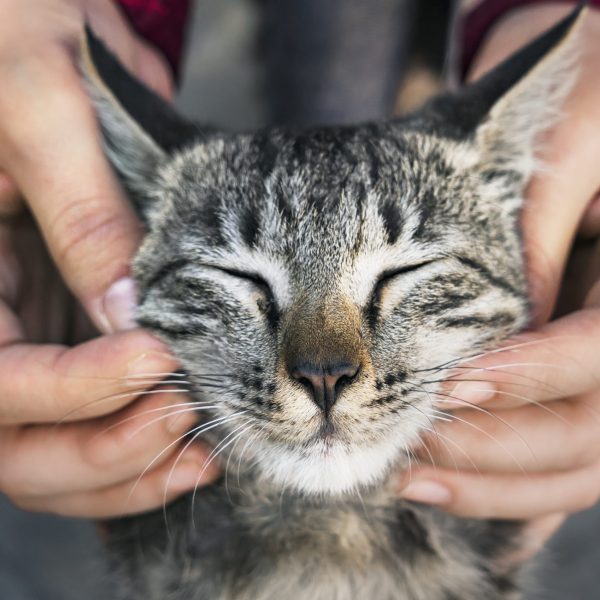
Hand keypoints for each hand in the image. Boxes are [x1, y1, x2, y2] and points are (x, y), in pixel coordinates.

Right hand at [0, 0, 214, 517]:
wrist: (30, 26)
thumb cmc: (14, 36)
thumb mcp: (42, 110)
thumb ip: (84, 213)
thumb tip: (132, 315)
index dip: (74, 389)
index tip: (158, 357)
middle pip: (17, 447)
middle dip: (105, 449)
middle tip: (186, 420)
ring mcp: (30, 340)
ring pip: (55, 453)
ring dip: (130, 466)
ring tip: (204, 448)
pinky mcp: (73, 338)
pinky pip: (95, 423)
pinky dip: (143, 449)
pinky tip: (199, 439)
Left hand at [400, 3, 599, 555]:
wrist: (592, 113)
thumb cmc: (591, 102)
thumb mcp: (571, 142)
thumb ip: (535, 228)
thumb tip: (495, 327)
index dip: (532, 376)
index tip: (451, 382)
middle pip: (591, 431)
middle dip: (497, 446)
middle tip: (411, 442)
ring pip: (578, 464)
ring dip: (492, 483)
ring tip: (408, 477)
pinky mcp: (584, 385)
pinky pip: (563, 460)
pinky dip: (508, 487)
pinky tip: (447, 486)